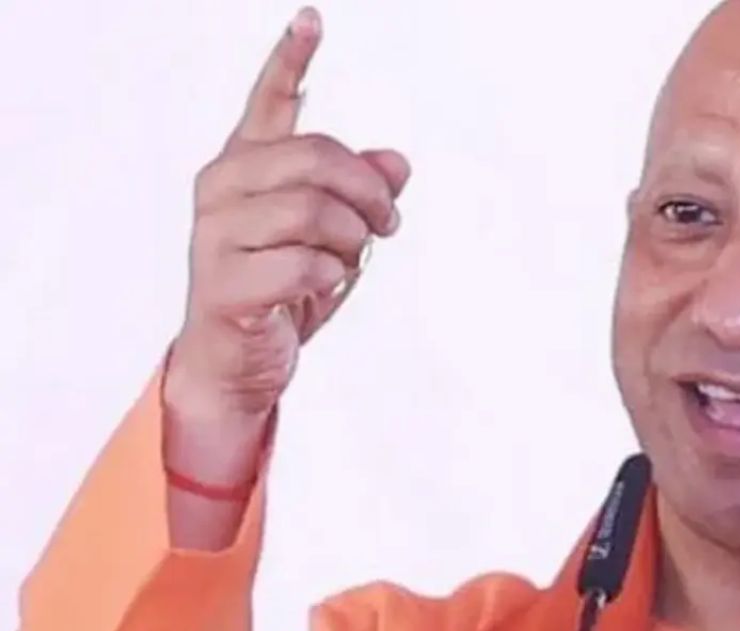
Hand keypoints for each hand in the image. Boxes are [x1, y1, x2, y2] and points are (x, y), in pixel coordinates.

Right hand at [164, 6, 409, 423]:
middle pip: (317, 157)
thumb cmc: (283, 289)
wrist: (238, 361)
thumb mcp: (334, 236)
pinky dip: (332, 279)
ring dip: (353, 241)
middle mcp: (223, 189)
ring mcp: (216, 234)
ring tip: (349, 260)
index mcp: (246, 166)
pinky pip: (306, 264)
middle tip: (388, 222)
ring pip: (315, 211)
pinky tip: (319, 288)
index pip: (268, 101)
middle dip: (369, 193)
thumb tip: (397, 163)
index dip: (290, 58)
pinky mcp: (225, 283)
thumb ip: (360, 193)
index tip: (312, 18)